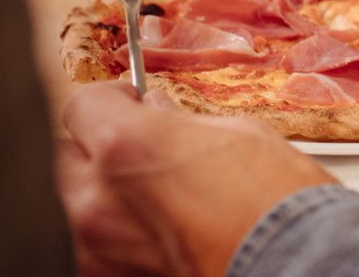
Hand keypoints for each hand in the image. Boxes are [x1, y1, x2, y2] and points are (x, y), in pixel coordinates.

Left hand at [59, 82, 335, 276]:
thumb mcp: (235, 133)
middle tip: (140, 147)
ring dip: (99, 192)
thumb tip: (158, 115)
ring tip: (147, 194)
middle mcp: (95, 198)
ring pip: (70, 203)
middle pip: (64, 154)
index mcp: (126, 146)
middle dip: (98, 146)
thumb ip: (179, 122)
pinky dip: (109, 233)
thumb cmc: (277, 202)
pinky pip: (88, 244)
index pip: (82, 104)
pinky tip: (149, 228)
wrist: (294, 264)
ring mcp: (95, 248)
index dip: (111, 99)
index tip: (130, 102)